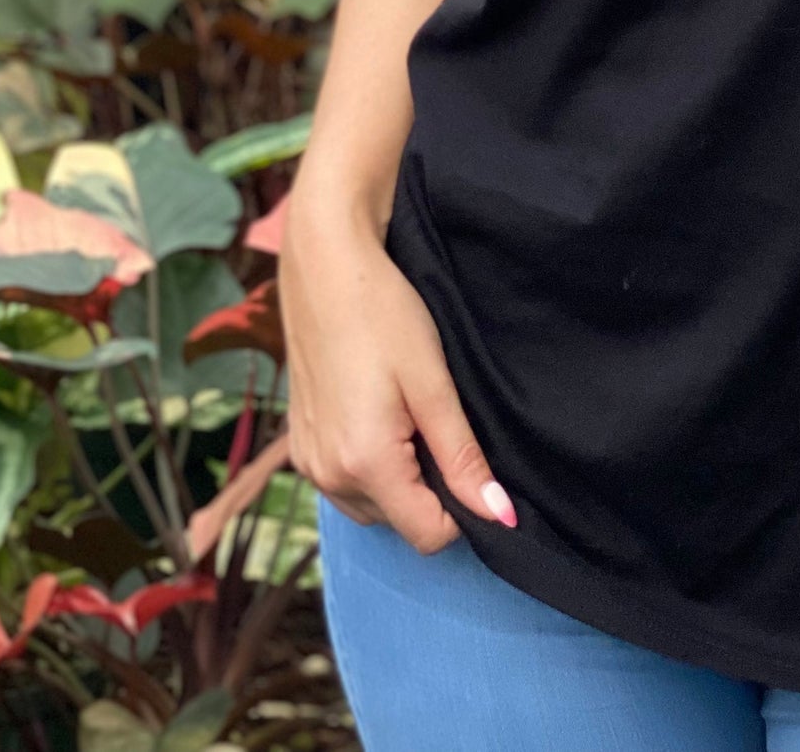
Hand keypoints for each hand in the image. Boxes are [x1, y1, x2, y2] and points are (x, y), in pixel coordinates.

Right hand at [282, 206, 517, 553]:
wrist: (324, 264)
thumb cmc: (382, 312)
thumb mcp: (433, 383)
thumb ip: (463, 457)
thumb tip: (500, 516)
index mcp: (363, 465)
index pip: (428, 535)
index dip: (462, 507)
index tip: (469, 456)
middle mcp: (328, 478)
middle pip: (400, 522)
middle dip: (429, 488)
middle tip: (433, 419)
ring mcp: (308, 464)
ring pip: (373, 506)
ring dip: (399, 478)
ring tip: (406, 411)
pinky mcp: (299, 446)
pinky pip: (345, 482)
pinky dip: (370, 464)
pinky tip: (379, 412)